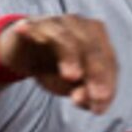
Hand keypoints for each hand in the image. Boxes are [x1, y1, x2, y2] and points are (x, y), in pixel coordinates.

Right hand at [0, 15, 118, 112]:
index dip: (107, 84)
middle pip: (93, 49)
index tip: (99, 108)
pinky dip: (34, 32)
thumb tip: (88, 101)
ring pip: (68, 38)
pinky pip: (37, 28)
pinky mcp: (34, 24)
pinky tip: (27, 33)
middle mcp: (81, 26)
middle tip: (94, 96)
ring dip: (71, 57)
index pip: (109, 61)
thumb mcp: (70, 87)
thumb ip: (84, 95)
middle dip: (96, 74)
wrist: (22, 54)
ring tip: (71, 77)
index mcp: (97, 40)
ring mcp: (57, 22)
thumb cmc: (52, 69)